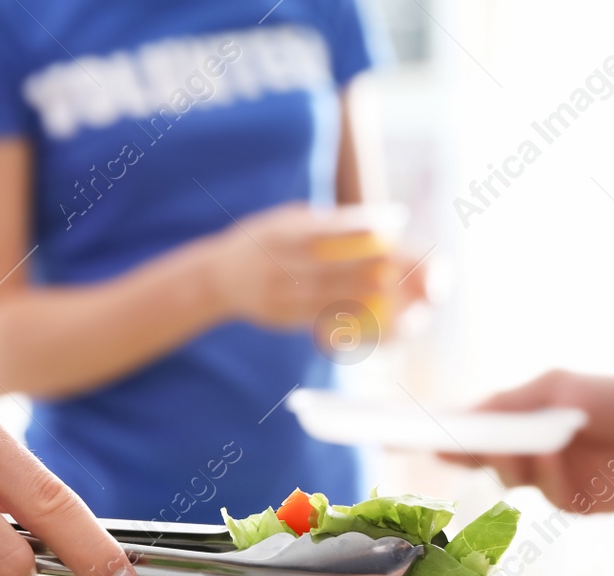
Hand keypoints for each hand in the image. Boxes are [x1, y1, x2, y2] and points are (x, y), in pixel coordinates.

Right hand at [208, 203, 392, 331]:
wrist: (217, 278)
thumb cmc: (263, 242)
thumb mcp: (284, 221)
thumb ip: (323, 223)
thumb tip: (375, 222)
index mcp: (280, 232)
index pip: (327, 228)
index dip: (361, 228)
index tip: (390, 226)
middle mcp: (276, 262)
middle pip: (330, 265)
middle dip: (366, 265)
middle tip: (395, 263)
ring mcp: (276, 291)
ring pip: (326, 294)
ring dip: (360, 293)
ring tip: (387, 288)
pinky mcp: (278, 315)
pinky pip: (315, 315)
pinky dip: (342, 313)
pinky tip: (364, 310)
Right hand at [441, 371, 613, 510]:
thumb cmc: (610, 399)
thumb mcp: (557, 388)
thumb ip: (512, 403)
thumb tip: (465, 415)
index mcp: (514, 418)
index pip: (466, 426)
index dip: (435, 431)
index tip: (402, 432)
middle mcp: (520, 450)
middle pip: (476, 455)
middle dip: (461, 449)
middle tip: (442, 445)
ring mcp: (540, 477)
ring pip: (505, 475)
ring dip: (507, 459)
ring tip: (513, 444)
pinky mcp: (564, 499)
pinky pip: (543, 488)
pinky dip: (545, 471)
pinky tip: (552, 453)